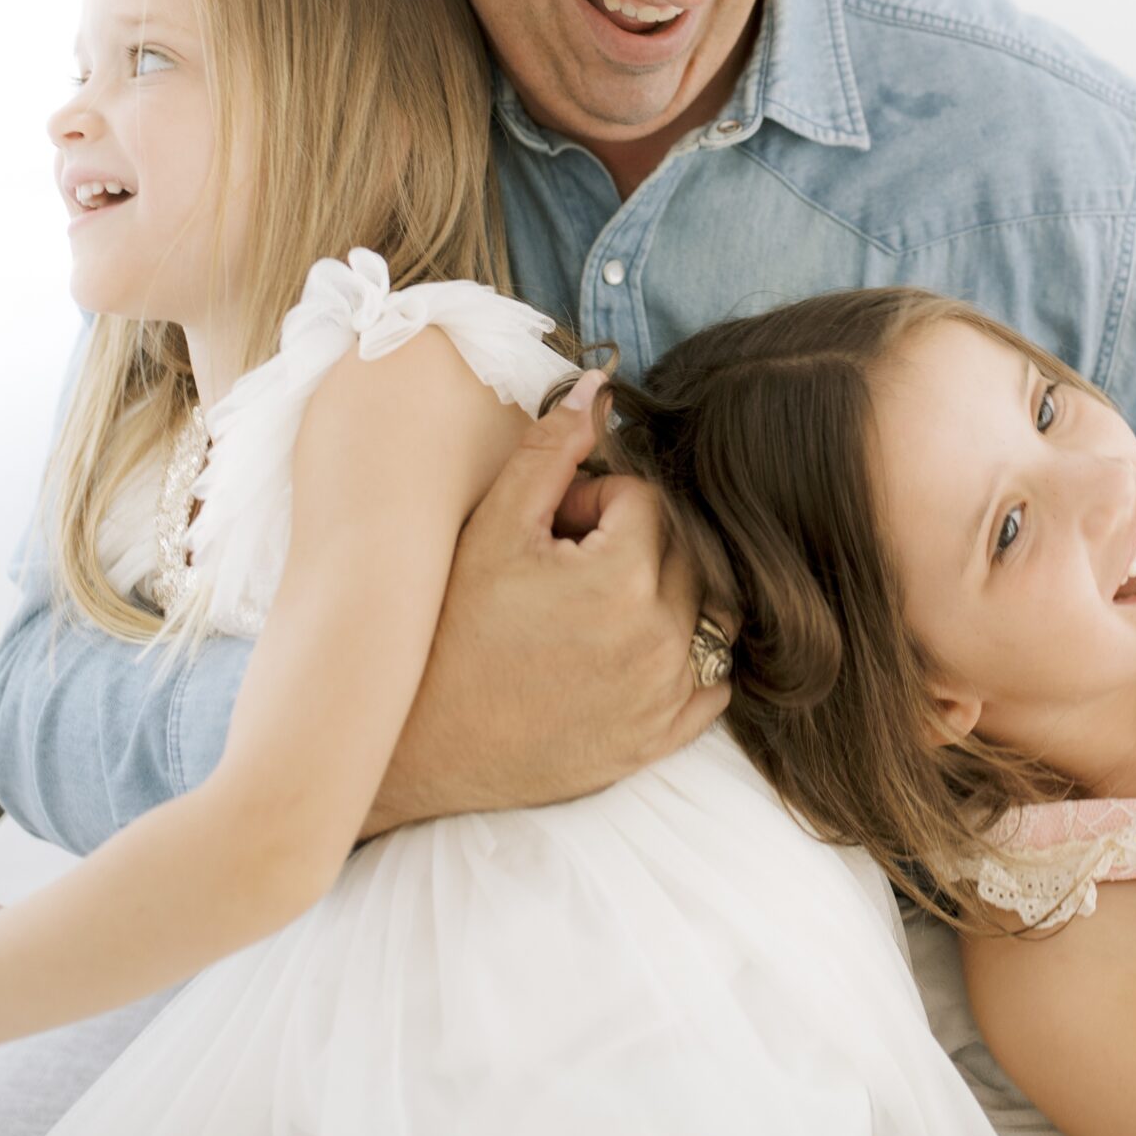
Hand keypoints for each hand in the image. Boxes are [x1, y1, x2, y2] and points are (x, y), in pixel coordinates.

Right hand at [363, 375, 730, 828]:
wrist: (423, 749)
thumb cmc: (451, 634)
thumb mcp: (493, 529)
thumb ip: (552, 450)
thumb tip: (600, 386)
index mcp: (624, 581)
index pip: (643, 501)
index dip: (591, 505)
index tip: (549, 534)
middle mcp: (661, 641)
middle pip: (680, 550)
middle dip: (629, 545)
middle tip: (561, 570)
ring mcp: (666, 696)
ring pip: (704, 610)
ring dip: (662, 595)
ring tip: (591, 610)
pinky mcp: (661, 739)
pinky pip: (713, 682)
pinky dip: (683, 658)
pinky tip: (624, 654)